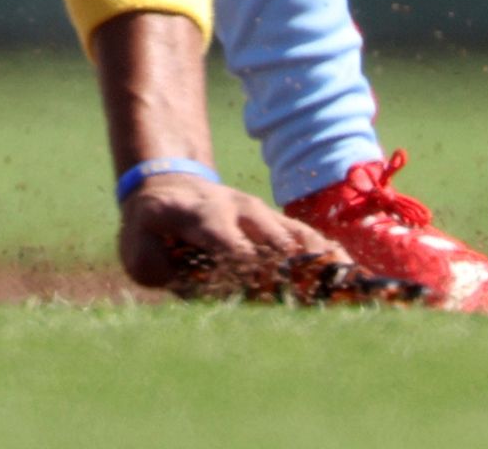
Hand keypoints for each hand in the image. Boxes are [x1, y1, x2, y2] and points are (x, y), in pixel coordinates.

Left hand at [120, 174, 402, 304]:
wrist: (169, 183)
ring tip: (351, 289)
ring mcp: (264, 214)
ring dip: (322, 265)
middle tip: (316, 305)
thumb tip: (181, 282)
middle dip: (293, 274)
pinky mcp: (278, 222)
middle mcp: (241, 211)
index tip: (265, 296)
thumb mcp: (135, 242)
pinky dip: (330, 257)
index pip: (233, 244)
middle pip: (275, 242)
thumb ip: (151, 265)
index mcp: (205, 215)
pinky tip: (352, 276)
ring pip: (299, 237)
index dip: (250, 270)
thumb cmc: (152, 224)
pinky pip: (309, 238)